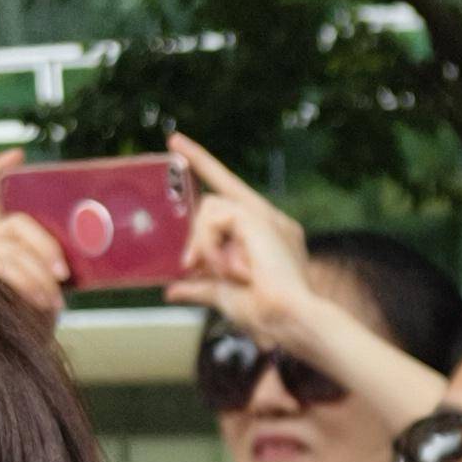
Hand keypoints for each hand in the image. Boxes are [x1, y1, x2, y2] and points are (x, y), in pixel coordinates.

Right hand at [0, 148, 75, 317]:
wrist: (15, 354)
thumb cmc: (36, 321)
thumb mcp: (51, 285)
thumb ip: (54, 261)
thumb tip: (85, 243)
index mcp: (0, 238)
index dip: (0, 170)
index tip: (19, 153)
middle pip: (15, 223)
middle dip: (44, 246)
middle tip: (63, 274)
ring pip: (9, 249)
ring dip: (37, 275)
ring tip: (54, 300)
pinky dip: (23, 280)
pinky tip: (40, 299)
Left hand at [158, 131, 326, 343]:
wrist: (289, 320)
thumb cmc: (266, 314)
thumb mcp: (224, 296)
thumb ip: (200, 287)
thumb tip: (172, 290)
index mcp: (267, 236)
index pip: (229, 191)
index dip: (203, 164)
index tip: (176, 141)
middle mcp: (270, 220)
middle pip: (215, 202)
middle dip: (198, 235)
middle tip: (191, 266)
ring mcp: (267, 217)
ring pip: (211, 208)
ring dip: (204, 243)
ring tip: (216, 271)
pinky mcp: (258, 217)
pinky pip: (214, 217)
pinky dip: (210, 243)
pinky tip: (225, 266)